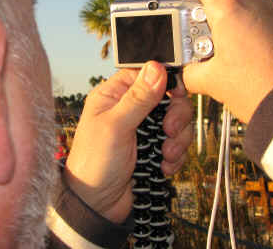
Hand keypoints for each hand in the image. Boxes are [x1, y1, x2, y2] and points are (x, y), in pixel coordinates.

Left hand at [64, 61, 192, 222]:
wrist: (96, 205)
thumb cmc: (93, 163)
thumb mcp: (115, 126)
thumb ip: (138, 97)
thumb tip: (157, 67)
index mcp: (115, 95)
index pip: (147, 75)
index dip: (166, 82)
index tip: (177, 94)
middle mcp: (131, 109)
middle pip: (168, 98)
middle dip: (176, 115)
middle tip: (169, 131)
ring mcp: (144, 130)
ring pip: (177, 121)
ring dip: (178, 139)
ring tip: (166, 154)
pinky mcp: (154, 149)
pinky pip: (177, 144)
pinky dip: (176, 155)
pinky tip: (164, 166)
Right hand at [176, 0, 272, 122]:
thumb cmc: (259, 88)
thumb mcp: (212, 82)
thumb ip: (191, 73)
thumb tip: (186, 74)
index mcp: (229, 7)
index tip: (181, 0)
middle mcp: (252, 0)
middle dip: (199, 9)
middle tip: (194, 38)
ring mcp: (270, 10)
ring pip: (234, 2)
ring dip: (219, 21)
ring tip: (217, 54)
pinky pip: (252, 15)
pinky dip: (238, 29)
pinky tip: (238, 58)